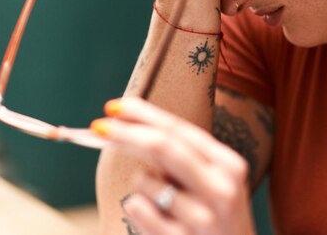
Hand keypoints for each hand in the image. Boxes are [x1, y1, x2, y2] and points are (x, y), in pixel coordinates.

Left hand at [91, 97, 256, 234]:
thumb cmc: (213, 216)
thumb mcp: (211, 181)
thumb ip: (180, 154)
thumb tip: (128, 123)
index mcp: (228, 165)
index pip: (179, 129)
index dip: (144, 115)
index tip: (115, 106)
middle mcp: (220, 188)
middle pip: (161, 146)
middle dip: (126, 133)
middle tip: (98, 126)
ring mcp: (202, 217)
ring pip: (143, 179)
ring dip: (140, 184)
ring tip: (162, 203)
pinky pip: (137, 208)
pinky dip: (136, 207)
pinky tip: (154, 219)